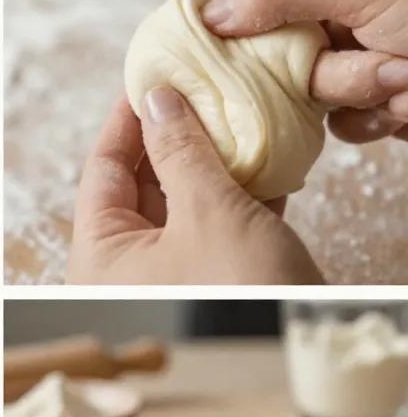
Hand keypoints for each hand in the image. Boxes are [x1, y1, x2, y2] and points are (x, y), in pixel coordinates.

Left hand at [67, 92, 323, 285]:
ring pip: (185, 199)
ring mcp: (175, 274)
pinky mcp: (218, 278)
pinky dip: (239, 189)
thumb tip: (157, 99)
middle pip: (142, 182)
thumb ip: (178, 150)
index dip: (126, 120)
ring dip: (211, 159)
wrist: (316, 337)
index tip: (148, 79)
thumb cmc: (241, 292)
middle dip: (174, 134)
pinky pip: (218, 222)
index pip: (102, 169)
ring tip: (232, 115)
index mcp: (101, 257)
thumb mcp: (206, 211)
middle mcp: (129, 268)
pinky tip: (263, 158)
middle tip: (196, 90)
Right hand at [206, 0, 407, 143]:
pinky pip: (339, 125)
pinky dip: (371, 119)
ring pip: (307, 93)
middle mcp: (334, 11)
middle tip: (349, 60)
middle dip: (313, 67)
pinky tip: (402, 104)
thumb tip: (209, 12)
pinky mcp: (368, 103)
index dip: (218, 10)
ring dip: (352, 91)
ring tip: (398, 77)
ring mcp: (350, 59)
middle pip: (274, 51)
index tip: (188, 38)